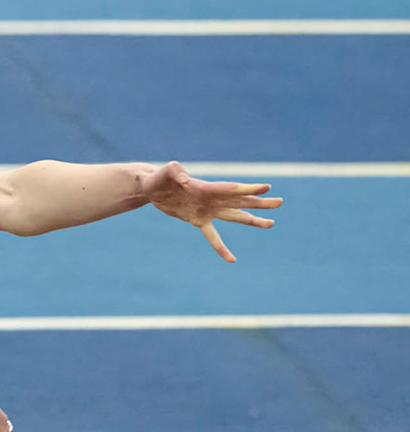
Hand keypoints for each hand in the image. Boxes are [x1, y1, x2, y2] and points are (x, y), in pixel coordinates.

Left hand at [142, 162, 280, 262]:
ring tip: (270, 223)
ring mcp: (207, 210)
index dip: (247, 189)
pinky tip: (232, 260)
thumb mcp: (165, 172)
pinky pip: (213, 236)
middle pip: (240, 201)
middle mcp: (211, 199)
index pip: (230, 189)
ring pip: (234, 216)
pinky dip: (221, 248)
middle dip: (259, 203)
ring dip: (252, 220)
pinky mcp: (197, 220)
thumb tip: (185, 180)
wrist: (151, 188)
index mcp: (206, 188)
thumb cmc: (158, 177)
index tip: (266, 187)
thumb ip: (175, 172)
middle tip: (279, 203)